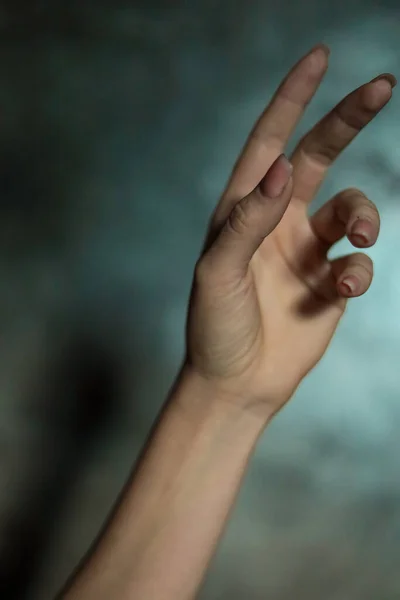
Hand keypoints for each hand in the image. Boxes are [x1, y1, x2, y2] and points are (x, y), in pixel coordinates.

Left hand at [183, 43, 395, 417]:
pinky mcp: (328, 280)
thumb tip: (281, 165)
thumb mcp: (218, 272)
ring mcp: (305, 249)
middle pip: (318, 155)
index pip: (269, 142)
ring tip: (359, 242)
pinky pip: (358, 261)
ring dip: (365, 217)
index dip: (292, 99)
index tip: (319, 57)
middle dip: (348, 120)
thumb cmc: (215, 328)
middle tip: (382, 86)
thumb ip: (248, 220)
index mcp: (242, 210)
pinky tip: (340, 291)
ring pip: (352, 208)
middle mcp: (276, 222)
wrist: (237, 382)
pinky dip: (360, 270)